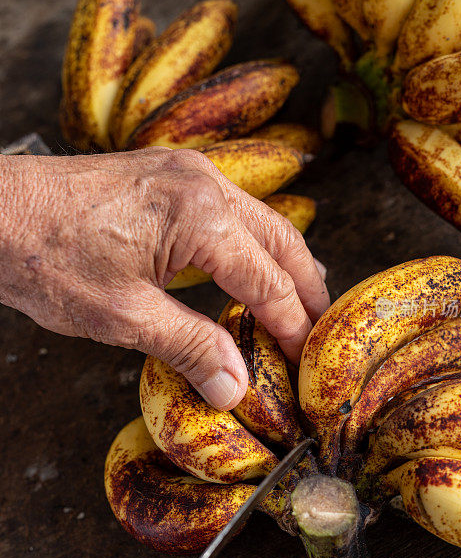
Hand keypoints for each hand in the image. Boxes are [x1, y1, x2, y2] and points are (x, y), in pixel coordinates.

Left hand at [0, 148, 328, 408]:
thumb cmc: (45, 257)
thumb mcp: (123, 316)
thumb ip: (190, 347)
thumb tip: (235, 386)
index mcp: (200, 215)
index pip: (268, 281)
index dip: (292, 327)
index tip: (304, 362)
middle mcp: (204, 182)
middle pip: (282, 242)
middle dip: (306, 290)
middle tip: (319, 334)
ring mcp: (188, 172)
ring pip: (261, 222)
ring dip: (282, 265)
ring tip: (296, 307)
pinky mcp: (169, 174)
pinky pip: (231, 211)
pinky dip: (251, 246)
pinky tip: (249, 271)